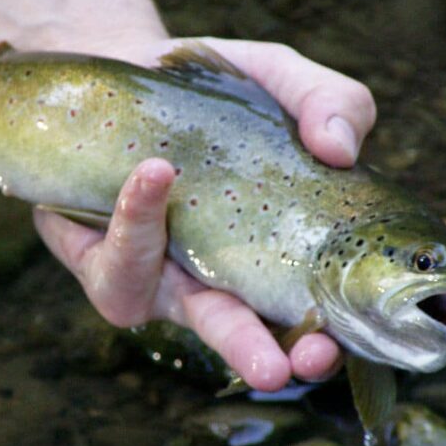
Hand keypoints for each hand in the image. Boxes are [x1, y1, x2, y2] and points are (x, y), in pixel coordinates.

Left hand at [34, 37, 375, 390]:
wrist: (123, 77)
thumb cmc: (210, 93)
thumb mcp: (278, 78)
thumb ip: (327, 101)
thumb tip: (342, 149)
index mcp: (267, 249)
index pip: (304, 310)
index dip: (322, 335)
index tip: (341, 341)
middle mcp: (216, 276)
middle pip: (246, 334)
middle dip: (268, 355)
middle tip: (294, 367)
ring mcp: (161, 276)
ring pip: (186, 316)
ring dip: (221, 328)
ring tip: (248, 324)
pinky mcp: (103, 263)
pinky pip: (120, 262)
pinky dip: (139, 218)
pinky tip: (156, 174)